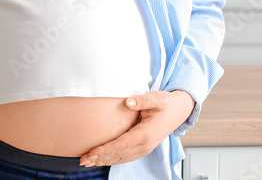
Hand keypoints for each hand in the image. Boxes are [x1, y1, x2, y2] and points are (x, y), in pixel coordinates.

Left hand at [78, 90, 195, 167]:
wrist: (179, 110)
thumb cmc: (166, 103)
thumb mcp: (156, 98)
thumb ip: (142, 100)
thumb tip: (128, 101)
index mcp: (145, 134)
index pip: (120, 145)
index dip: (104, 150)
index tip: (90, 153)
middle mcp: (144, 145)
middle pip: (118, 155)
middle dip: (99, 158)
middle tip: (82, 160)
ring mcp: (144, 149)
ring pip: (121, 158)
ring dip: (104, 161)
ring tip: (88, 163)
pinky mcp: (143, 148)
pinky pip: (126, 157)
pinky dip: (112, 160)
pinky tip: (102, 160)